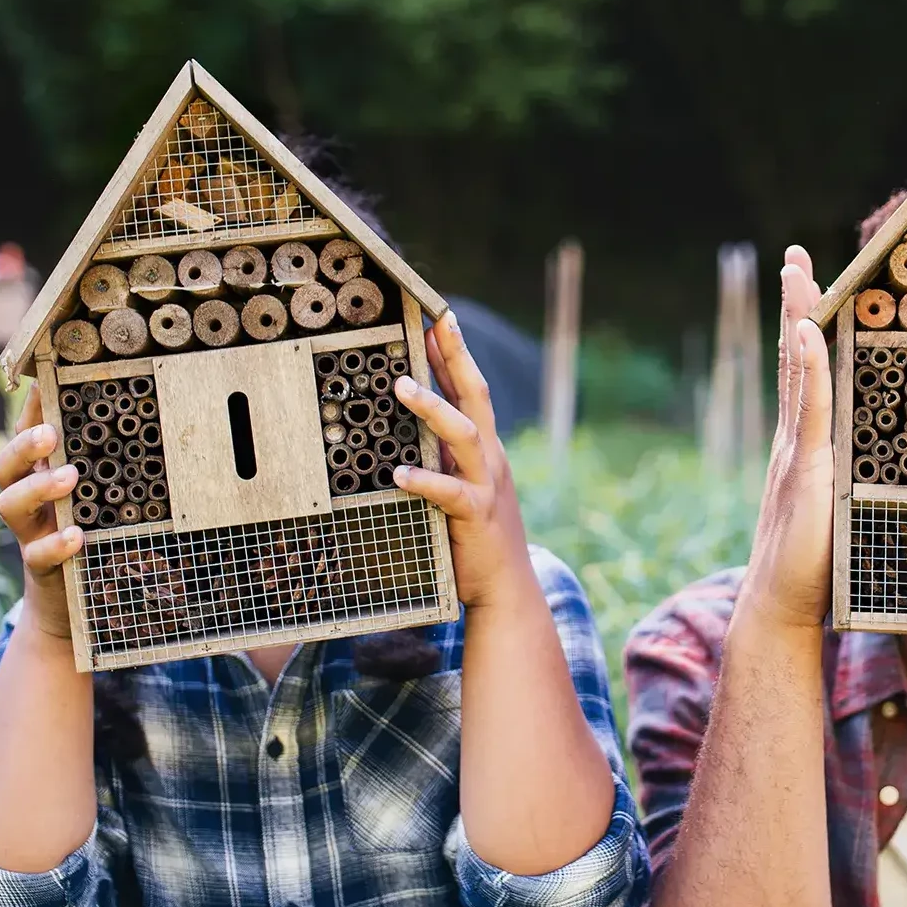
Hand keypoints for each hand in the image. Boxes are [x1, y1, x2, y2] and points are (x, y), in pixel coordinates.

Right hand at [0, 383, 83, 638]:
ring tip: (69, 478)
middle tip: (51, 434)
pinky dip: (55, 544)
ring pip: (10, 504)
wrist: (71, 601)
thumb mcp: (96, 495)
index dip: (30, 412)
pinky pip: (38, 554)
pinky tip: (75, 535)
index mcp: (37, 475)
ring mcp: (30, 532)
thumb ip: (102, 464)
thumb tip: (128, 420)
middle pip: (4, 466)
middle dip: (23, 446)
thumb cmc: (88, 532)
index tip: (44, 384)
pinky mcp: (42, 566)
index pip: (24, 437)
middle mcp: (27, 500)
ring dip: (38, 487)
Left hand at [392, 311, 533, 608]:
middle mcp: (490, 458)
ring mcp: (486, 484)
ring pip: (464, 434)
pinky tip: (399, 473)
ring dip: (433, 408)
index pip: (472, 392)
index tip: (439, 320)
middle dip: (457, 358)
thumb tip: (410, 431)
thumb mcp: (462, 487)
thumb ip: (444, 459)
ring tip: (401, 387)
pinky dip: (425, 479)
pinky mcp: (476, 514)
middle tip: (436, 325)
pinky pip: (449, 491)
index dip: (456, 355)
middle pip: (477, 397)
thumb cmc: (476, 538)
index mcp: (486, 449)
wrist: (507, 587)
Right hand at [735, 246, 833, 631]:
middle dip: (794, 305)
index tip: (808, 287)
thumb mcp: (838, 517)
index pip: (804, 377)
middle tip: (794, 257)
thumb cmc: (815, 573)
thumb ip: (850, 489)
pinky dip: (807, 367)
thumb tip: (880, 476)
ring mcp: (797, 452)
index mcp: (803, 450)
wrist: (781, 607)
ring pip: (798, 372)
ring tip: (796, 272)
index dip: (804, 329)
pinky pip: (810, 409)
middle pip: (793, 359)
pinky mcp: (807, 470)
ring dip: (797, 317)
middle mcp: (794, 442)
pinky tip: (806, 331)